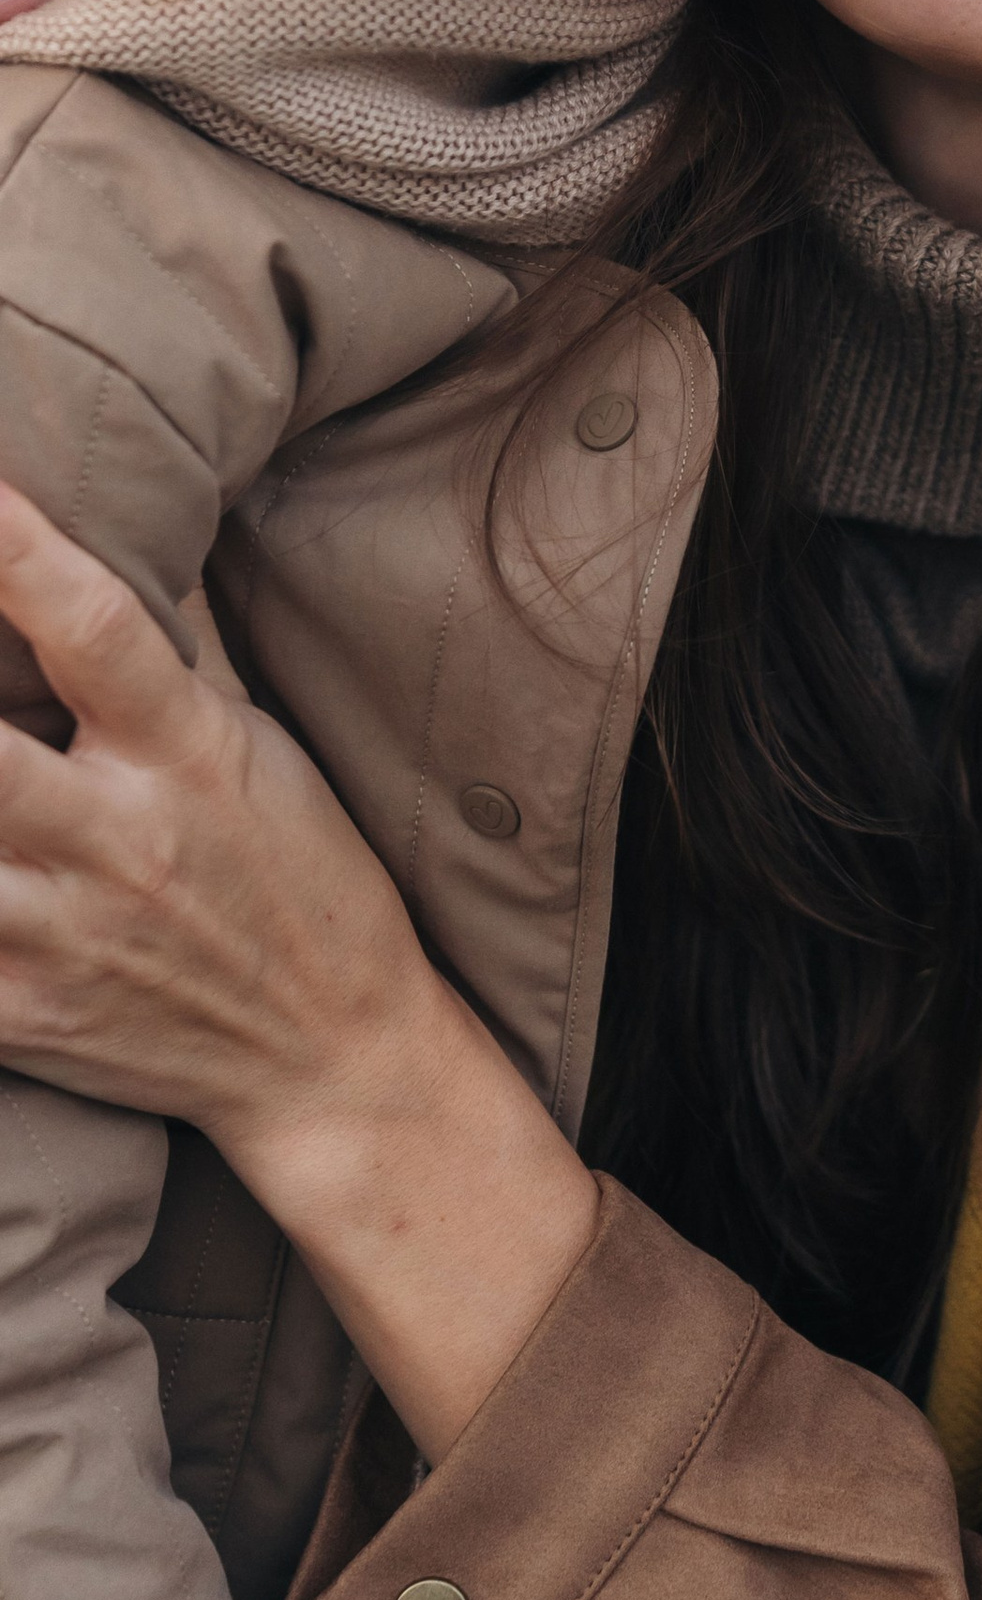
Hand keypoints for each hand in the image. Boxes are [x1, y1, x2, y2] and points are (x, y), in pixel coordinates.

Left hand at [0, 485, 434, 1150]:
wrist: (332, 1051)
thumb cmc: (297, 876)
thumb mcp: (253, 751)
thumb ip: (159, 678)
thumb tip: (67, 582)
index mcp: (186, 753)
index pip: (92, 627)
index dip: (15, 548)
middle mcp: (119, 838)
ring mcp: (62, 934)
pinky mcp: (23, 1015)